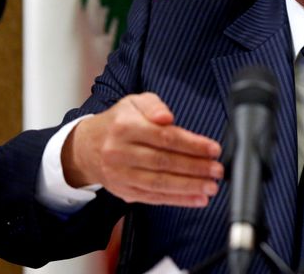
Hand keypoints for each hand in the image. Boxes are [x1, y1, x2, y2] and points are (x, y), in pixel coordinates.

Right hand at [61, 93, 223, 206]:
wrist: (86, 147)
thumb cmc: (119, 122)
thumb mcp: (134, 103)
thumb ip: (154, 105)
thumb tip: (167, 117)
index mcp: (125, 127)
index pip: (164, 137)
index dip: (192, 145)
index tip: (213, 149)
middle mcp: (120, 152)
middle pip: (163, 162)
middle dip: (195, 168)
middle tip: (217, 170)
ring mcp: (120, 175)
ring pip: (159, 183)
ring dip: (189, 187)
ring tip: (211, 187)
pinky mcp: (123, 191)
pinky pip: (153, 198)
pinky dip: (177, 200)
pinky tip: (196, 199)